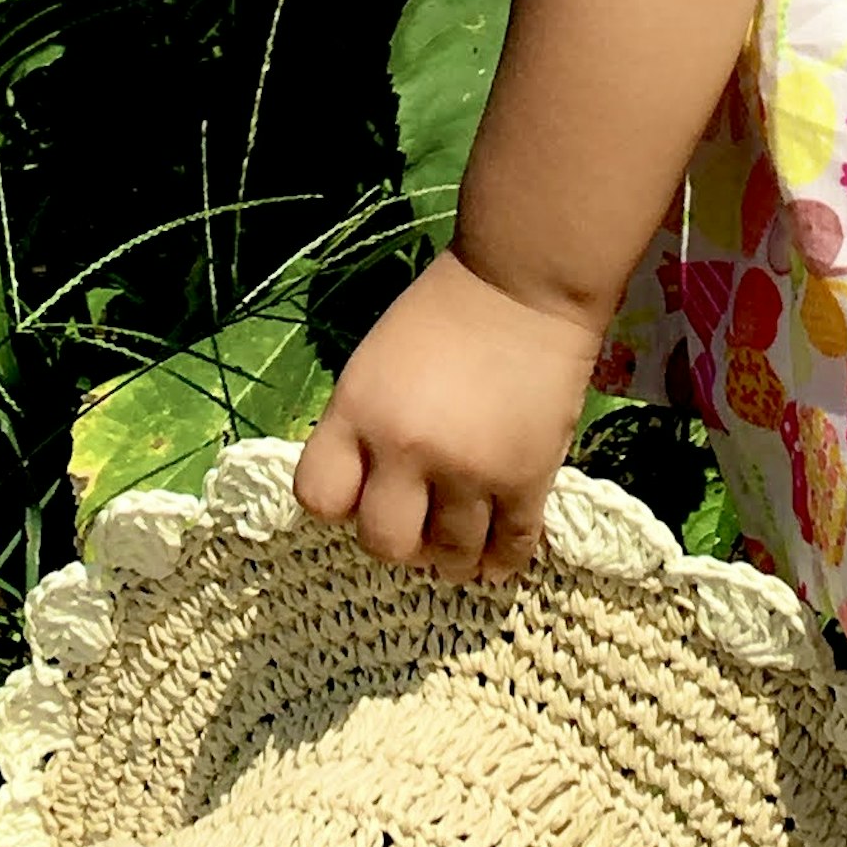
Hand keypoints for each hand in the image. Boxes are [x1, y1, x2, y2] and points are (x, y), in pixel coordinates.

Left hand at [293, 250, 607, 580]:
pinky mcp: (526, 479)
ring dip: (453, 558)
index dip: (339, 505)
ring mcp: (469, 470)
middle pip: (385, 543)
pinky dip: (501, 560)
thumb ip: (362, 429)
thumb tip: (369, 491)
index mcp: (358, 413)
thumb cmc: (441, 314)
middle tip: (417, 523)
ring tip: (460, 544)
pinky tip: (497, 554)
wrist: (524, 286)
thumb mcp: (372, 365)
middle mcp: (406, 450)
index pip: (319, 498)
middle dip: (399, 541)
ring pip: (451, 557)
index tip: (362, 495)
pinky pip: (511, 548)